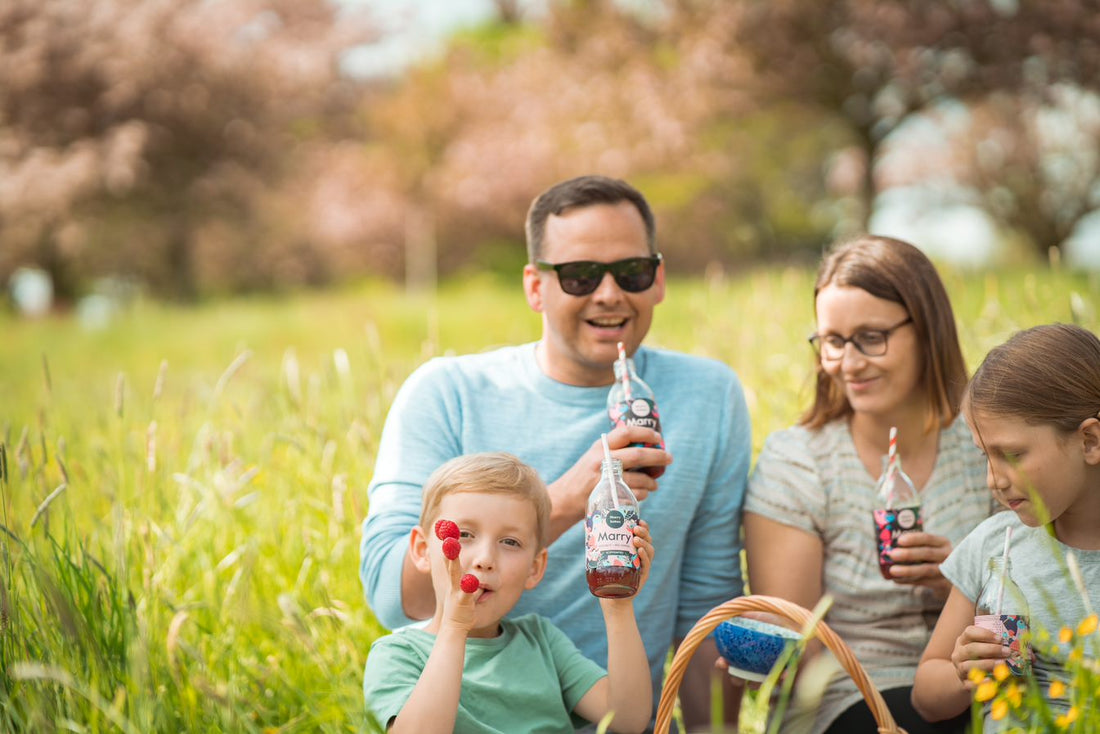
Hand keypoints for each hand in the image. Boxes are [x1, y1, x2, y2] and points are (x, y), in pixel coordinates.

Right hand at [438, 535, 478, 632]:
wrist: (455, 624)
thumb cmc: (461, 600)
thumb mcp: (462, 581)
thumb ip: (463, 568)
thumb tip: (464, 552)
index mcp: (454, 573)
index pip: (449, 553)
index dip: (447, 539)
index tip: (445, 524)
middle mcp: (453, 578)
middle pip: (449, 558)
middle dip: (447, 544)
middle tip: (446, 530)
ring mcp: (456, 588)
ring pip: (454, 571)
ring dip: (452, 558)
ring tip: (451, 544)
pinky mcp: (463, 600)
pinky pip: (466, 592)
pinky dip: (468, 586)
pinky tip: (471, 579)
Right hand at [546, 425, 670, 531]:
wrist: (564, 500)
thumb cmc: (583, 477)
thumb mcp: (593, 456)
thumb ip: (613, 450)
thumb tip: (644, 445)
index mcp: (600, 447)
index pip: (626, 432)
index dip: (645, 432)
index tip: (658, 436)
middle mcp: (602, 460)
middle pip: (638, 455)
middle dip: (658, 456)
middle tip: (669, 458)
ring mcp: (605, 479)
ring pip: (639, 478)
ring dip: (652, 482)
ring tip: (654, 484)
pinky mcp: (608, 496)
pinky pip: (634, 495)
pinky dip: (642, 494)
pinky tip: (642, 494)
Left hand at [599, 519, 655, 611]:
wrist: (611, 597)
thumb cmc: (607, 575)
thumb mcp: (604, 556)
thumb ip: (598, 542)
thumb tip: (587, 526)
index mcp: (634, 550)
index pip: (643, 535)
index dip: (644, 527)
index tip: (639, 520)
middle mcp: (641, 557)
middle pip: (648, 541)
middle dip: (644, 532)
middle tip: (635, 528)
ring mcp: (642, 566)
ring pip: (649, 551)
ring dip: (644, 542)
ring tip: (635, 539)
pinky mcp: (642, 576)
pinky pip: (646, 565)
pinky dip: (644, 556)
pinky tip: (640, 551)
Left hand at [888, 531, 952, 597]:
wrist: (949, 579)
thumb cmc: (931, 559)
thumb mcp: (929, 548)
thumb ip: (914, 546)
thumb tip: (885, 545)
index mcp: (942, 542)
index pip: (928, 538)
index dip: (914, 539)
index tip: (899, 540)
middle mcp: (948, 555)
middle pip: (927, 553)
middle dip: (909, 554)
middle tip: (892, 554)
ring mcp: (947, 570)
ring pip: (926, 570)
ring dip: (908, 570)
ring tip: (892, 570)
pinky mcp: (944, 584)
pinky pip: (924, 582)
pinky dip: (908, 581)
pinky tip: (896, 580)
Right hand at [950, 624, 1008, 686]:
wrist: (964, 674)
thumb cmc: (977, 657)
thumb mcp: (979, 646)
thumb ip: (992, 643)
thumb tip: (1017, 643)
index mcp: (963, 641)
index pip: (969, 632)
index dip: (984, 634)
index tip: (1000, 638)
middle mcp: (959, 653)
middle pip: (971, 649)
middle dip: (990, 649)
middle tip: (1007, 651)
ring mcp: (960, 668)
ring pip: (969, 666)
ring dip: (986, 664)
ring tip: (1002, 664)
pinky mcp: (964, 682)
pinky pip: (970, 683)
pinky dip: (980, 682)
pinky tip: (990, 681)